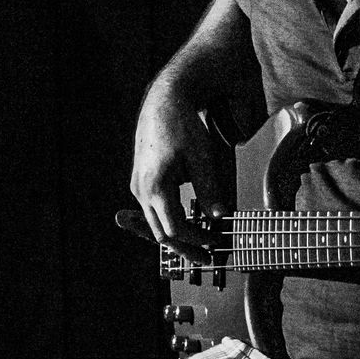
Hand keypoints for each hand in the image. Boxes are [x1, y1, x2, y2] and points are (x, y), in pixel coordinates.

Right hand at [129, 81, 227, 263]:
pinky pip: (154, 210)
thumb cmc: (182, 124)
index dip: (197, 239)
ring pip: (156, 223)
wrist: (164, 100)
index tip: (216, 241)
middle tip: (207, 258)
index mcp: (155, 187)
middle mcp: (141, 190)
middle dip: (185, 248)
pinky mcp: (142, 181)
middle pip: (161, 233)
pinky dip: (170, 221)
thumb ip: (210, 189)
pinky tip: (187, 225)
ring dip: (177, 236)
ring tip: (200, 244)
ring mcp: (138, 186)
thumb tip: (220, 216)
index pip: (176, 229)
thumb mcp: (202, 156)